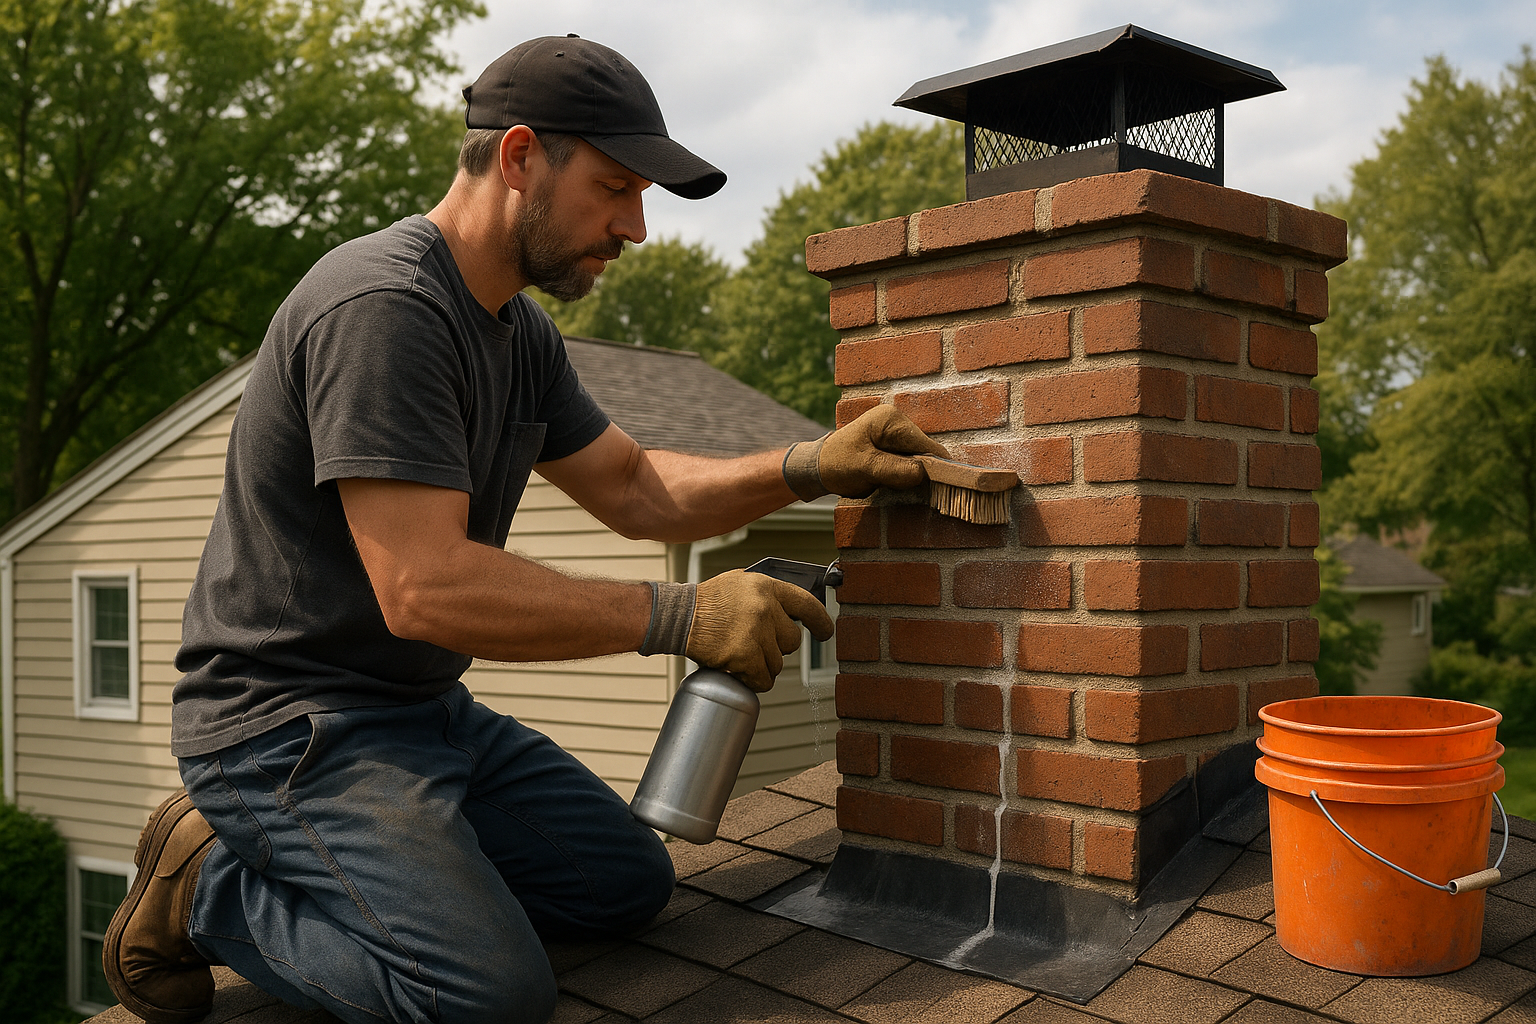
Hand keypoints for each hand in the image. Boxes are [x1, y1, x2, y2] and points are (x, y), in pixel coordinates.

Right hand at [687, 570, 834, 691]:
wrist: (678, 616)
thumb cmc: (707, 602)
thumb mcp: (740, 584)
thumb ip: (766, 595)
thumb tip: (792, 612)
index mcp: (766, 587)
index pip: (807, 605)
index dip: (820, 622)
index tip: (825, 633)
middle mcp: (765, 608)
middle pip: (792, 641)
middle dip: (777, 648)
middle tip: (754, 645)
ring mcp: (756, 632)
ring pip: (778, 663)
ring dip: (762, 666)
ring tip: (740, 656)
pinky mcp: (745, 655)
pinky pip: (763, 679)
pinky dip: (754, 681)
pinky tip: (740, 674)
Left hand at [818, 405, 950, 497]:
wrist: (817, 468)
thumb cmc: (836, 464)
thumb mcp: (864, 467)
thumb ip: (894, 470)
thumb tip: (924, 473)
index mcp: (891, 419)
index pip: (927, 445)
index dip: (935, 468)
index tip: (939, 489)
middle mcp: (898, 422)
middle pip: (925, 453)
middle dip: (920, 473)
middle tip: (903, 488)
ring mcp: (897, 435)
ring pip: (919, 461)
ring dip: (911, 476)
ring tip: (891, 484)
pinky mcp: (894, 447)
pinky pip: (910, 464)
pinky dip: (905, 476)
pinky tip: (891, 482)